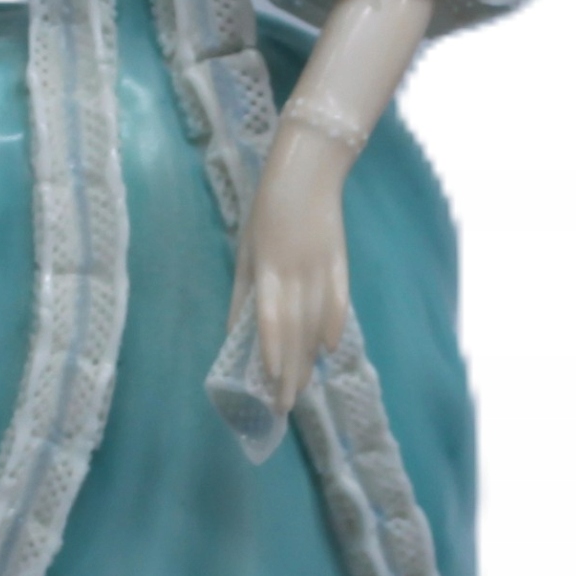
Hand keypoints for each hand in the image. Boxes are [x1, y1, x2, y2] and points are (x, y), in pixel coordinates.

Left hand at [229, 120, 351, 413]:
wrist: (307, 171)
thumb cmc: (266, 210)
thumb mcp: (245, 248)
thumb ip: (242, 291)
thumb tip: (235, 332)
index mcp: (267, 267)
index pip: (270, 319)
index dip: (272, 352)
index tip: (269, 382)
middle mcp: (296, 271)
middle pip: (295, 330)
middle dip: (289, 370)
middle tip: (285, 404)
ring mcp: (322, 267)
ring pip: (315, 322)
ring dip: (308, 358)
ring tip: (303, 387)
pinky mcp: (340, 260)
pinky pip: (339, 299)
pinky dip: (335, 324)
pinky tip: (329, 349)